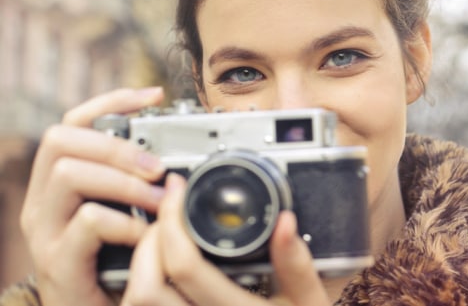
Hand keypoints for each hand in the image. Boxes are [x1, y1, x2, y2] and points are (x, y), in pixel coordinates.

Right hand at [19, 88, 166, 305]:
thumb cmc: (116, 269)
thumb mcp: (127, 218)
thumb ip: (138, 187)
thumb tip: (177, 157)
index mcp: (59, 184)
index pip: (72, 122)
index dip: (111, 101)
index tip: (154, 96)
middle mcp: (43, 202)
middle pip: (62, 139)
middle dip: (117, 145)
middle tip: (158, 167)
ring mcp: (45, 232)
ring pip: (69, 174)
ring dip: (123, 181)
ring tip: (158, 201)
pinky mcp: (58, 262)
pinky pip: (87, 221)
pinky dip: (125, 223)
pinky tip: (147, 235)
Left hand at [121, 174, 331, 305]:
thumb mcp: (311, 299)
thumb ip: (298, 263)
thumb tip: (284, 221)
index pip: (185, 268)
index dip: (172, 221)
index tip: (177, 191)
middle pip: (145, 288)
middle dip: (147, 239)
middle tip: (166, 213)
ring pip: (138, 303)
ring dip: (140, 264)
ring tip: (161, 237)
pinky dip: (144, 285)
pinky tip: (162, 266)